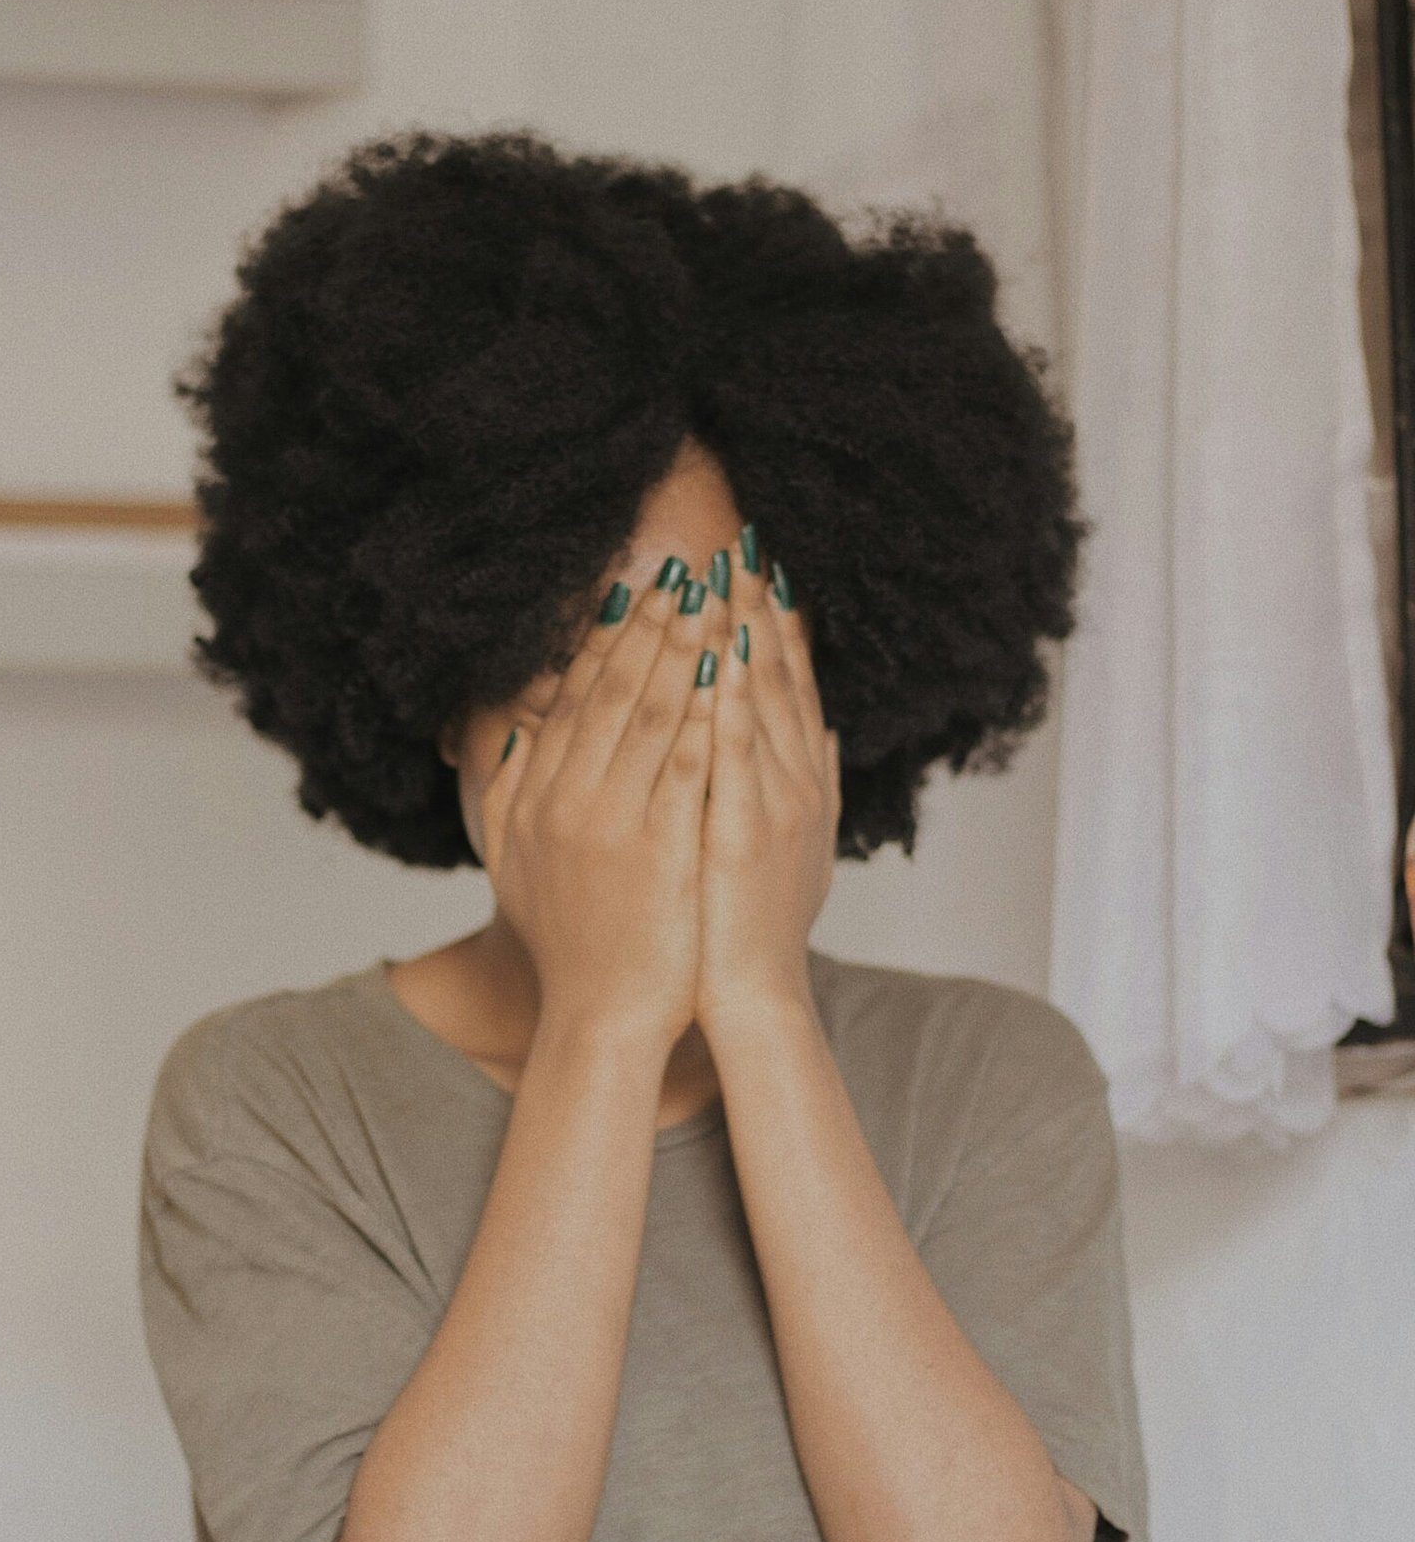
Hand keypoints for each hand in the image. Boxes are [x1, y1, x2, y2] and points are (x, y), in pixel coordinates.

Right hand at [478, 561, 731, 1049]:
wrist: (602, 1017)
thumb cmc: (569, 942)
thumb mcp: (516, 860)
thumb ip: (511, 790)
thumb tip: (519, 725)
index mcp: (540, 796)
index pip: (576, 697)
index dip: (608, 639)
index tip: (637, 592)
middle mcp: (569, 800)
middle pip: (613, 691)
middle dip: (652, 625)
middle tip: (685, 573)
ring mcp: (613, 824)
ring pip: (651, 715)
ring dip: (683, 651)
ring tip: (711, 602)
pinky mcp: (660, 850)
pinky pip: (686, 766)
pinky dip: (705, 715)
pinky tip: (728, 675)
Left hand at [695, 531, 839, 1032]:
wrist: (749, 995)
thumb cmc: (752, 927)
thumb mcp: (790, 846)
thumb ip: (806, 784)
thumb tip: (823, 731)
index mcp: (799, 782)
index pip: (787, 686)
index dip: (776, 626)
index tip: (758, 570)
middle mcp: (796, 783)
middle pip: (778, 679)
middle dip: (759, 610)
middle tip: (743, 546)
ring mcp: (776, 805)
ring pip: (760, 702)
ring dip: (744, 635)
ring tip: (728, 576)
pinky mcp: (746, 831)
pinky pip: (736, 753)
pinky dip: (731, 700)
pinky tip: (719, 654)